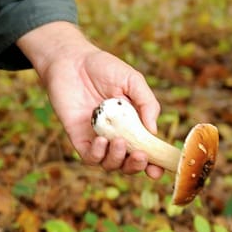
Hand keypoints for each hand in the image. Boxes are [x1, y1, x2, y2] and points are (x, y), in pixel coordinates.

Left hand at [16, 22, 164, 177]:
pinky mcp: (78, 137)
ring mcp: (97, 138)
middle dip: (136, 166)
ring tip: (119, 142)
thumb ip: (147, 103)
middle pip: (128, 163)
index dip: (154, 164)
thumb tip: (153, 132)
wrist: (71, 60)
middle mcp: (116, 135)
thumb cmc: (104, 67)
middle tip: (140, 155)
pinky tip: (101, 140)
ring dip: (117, 160)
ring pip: (109, 164)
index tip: (159, 170)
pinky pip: (89, 157)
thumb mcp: (133, 81)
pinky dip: (97, 154)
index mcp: (134, 124)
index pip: (146, 149)